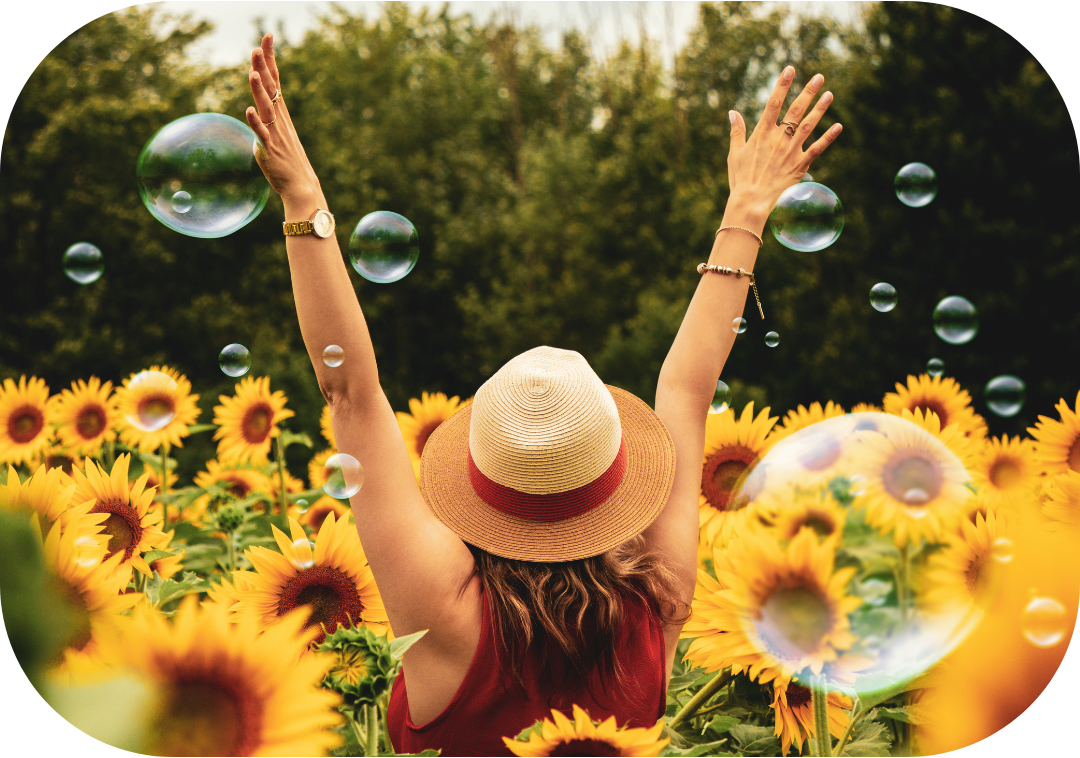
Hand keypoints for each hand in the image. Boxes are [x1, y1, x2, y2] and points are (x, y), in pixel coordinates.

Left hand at [245, 34, 323, 206]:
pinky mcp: (270, 150)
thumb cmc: (287, 163)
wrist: (301, 186)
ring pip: (267, 108)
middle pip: (271, 88)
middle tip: (258, 46)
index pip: (275, 80)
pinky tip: (249, 110)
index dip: (270, 59)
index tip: (267, 37)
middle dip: (264, 67)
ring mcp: (276, 134)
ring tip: (254, 73)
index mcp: (280, 114)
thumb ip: (265, 125)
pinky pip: (262, 134)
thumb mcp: (275, 137)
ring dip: (260, 90)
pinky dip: (256, 122)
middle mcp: (280, 120)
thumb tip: (256, 119)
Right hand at [725, 66, 841, 229]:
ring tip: (829, 94)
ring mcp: (791, 151)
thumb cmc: (740, 179)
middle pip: (795, 110)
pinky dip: (828, 137)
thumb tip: (732, 112)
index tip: (790, 69)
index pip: (773, 102)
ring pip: (808, 125)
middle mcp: (778, 139)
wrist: (751, 202)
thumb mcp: (735, 153)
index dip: (782, 84)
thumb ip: (737, 131)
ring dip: (820, 109)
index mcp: (762, 133)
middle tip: (819, 76)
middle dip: (808, 91)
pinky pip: (817, 149)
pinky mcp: (800, 165)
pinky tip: (838, 126)